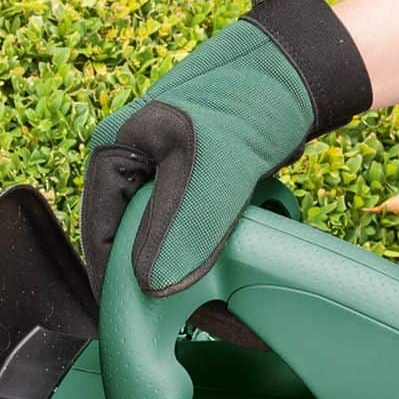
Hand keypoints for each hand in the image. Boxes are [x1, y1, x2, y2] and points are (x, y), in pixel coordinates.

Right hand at [82, 0, 370, 398]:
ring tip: (229, 318)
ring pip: (169, 245)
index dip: (116, 285)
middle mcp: (132, 165)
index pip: (98, 235)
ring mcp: (165, 175)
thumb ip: (182, 229)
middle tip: (197, 329)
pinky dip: (216, 260)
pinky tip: (239, 288)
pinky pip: (197, 236)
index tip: (137, 329)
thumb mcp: (212, 171)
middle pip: (134, 245)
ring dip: (195, 280)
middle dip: (164, 289)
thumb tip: (152, 291)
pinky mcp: (198, 185)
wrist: (300, 70)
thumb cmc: (250, 101)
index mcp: (114, 153)